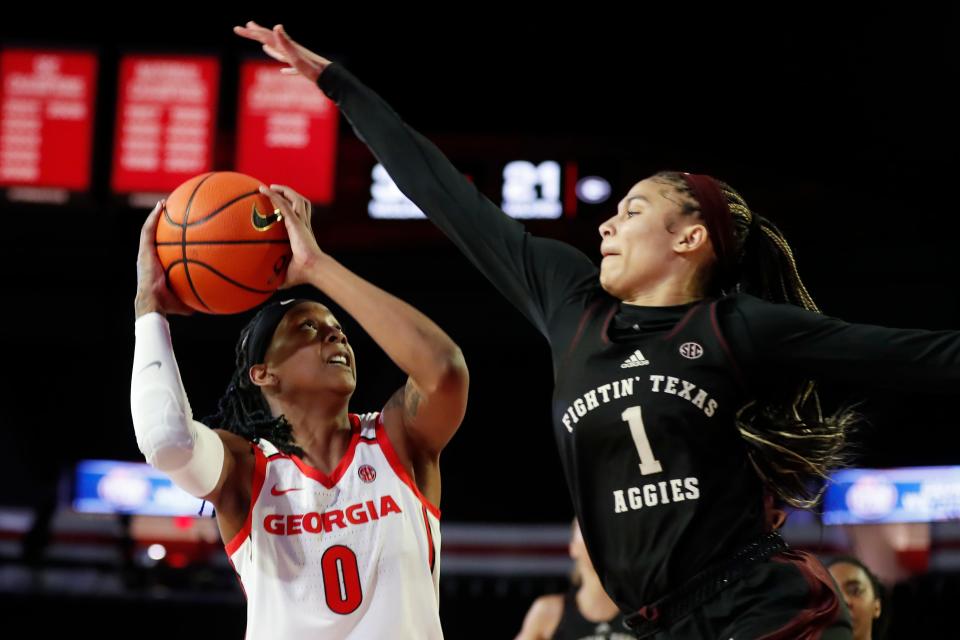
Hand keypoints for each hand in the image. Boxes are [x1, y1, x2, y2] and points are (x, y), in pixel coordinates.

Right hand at [135, 201, 193, 317]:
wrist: (153, 303)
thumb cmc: (169, 305)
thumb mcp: (189, 298)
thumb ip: (201, 295)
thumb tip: (219, 298)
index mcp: (159, 266)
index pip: (165, 250)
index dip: (170, 239)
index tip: (180, 230)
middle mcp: (151, 257)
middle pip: (156, 237)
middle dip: (163, 224)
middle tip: (172, 212)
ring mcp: (146, 253)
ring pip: (149, 230)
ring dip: (156, 216)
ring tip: (164, 203)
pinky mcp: (144, 251)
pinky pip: (148, 230)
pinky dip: (154, 217)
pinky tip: (161, 206)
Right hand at [233, 21, 330, 82]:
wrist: (329, 78)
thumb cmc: (312, 68)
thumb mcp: (295, 55)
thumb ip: (285, 42)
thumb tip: (276, 26)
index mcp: (285, 46)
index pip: (264, 36)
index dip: (250, 32)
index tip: (237, 28)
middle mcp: (290, 50)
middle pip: (270, 40)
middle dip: (257, 34)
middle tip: (245, 27)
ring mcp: (296, 59)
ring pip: (280, 52)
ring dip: (270, 48)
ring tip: (263, 44)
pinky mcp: (303, 70)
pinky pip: (290, 67)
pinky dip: (285, 68)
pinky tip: (284, 71)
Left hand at [258, 184, 321, 288]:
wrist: (313, 269)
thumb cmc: (303, 274)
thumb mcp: (286, 276)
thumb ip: (276, 278)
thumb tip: (264, 289)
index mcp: (303, 234)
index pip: (299, 216)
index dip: (292, 208)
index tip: (280, 206)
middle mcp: (304, 225)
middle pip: (300, 203)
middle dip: (288, 194)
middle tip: (275, 191)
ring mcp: (301, 222)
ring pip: (296, 199)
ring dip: (283, 191)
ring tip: (271, 187)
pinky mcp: (296, 222)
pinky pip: (284, 205)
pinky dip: (274, 196)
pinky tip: (263, 190)